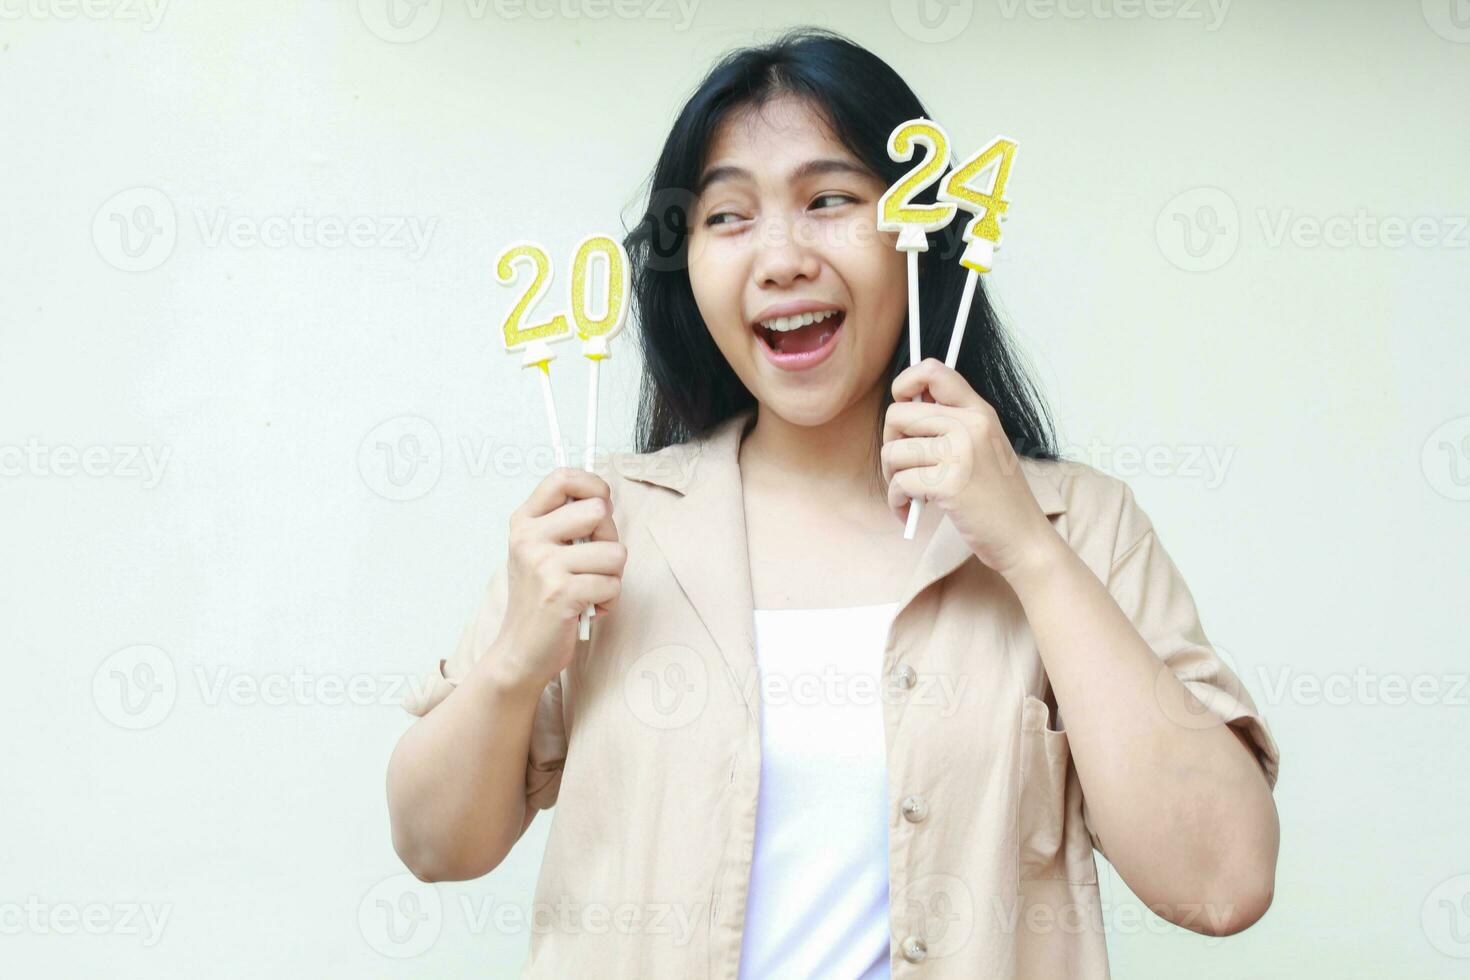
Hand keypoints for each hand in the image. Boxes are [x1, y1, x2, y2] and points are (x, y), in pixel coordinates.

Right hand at [494, 468, 625, 690]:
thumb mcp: (539, 550)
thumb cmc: (540, 597)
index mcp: (524, 522)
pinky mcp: (562, 593)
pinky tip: (588, 608)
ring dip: (612, 576)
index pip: (563, 477)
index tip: (601, 505)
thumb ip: (565, 523)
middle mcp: (529, 538)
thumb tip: (605, 499)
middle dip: (610, 539)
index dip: (594, 485)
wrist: (520, 650)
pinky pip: (613, 585)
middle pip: (599, 511)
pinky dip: (609, 601)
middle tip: (593, 563)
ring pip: (615, 552)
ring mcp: (544, 565)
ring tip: (589, 589)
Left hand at [882, 358, 1058, 577]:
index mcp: (979, 411)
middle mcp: (971, 425)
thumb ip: (952, 423)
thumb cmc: (997, 496)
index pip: (933, 371)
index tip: (901, 405)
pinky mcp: (950, 485)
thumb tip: (901, 408)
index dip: (904, 383)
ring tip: (909, 493)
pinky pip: (899, 483)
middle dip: (890, 443)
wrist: (1023, 538)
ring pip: (893, 451)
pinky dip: (897, 501)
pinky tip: (909, 511)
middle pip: (897, 414)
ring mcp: (961, 454)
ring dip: (892, 477)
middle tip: (902, 466)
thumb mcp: (984, 446)